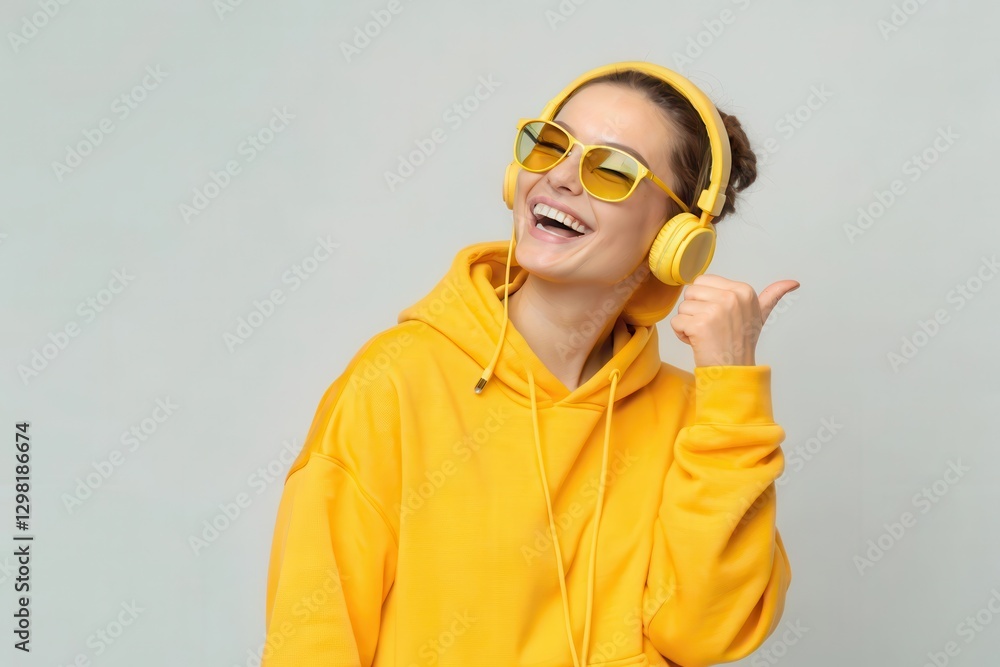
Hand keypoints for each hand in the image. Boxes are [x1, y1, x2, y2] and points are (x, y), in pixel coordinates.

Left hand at [668, 275, 799, 367]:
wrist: (734, 371)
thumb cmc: (741, 343)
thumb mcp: (760, 316)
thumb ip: (772, 296)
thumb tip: (792, 283)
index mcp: (743, 290)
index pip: (701, 281)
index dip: (704, 300)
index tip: (719, 317)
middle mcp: (731, 297)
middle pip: (690, 292)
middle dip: (694, 311)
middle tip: (711, 328)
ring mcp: (716, 310)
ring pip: (682, 308)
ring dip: (687, 324)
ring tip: (706, 336)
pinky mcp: (700, 324)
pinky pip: (676, 322)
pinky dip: (682, 335)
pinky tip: (698, 343)